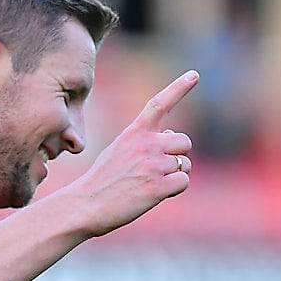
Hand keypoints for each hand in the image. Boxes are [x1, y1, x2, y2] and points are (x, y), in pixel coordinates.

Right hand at [71, 70, 198, 236]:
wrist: (86, 205)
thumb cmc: (103, 180)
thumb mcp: (118, 150)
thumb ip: (144, 140)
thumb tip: (171, 137)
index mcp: (134, 133)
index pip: (159, 104)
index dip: (179, 88)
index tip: (194, 75)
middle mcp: (146, 144)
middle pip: (184, 142)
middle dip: (178, 156)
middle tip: (159, 169)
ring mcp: (152, 165)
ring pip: (186, 164)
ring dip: (175, 175)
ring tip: (151, 183)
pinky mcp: (157, 187)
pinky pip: (184, 182)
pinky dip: (174, 189)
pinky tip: (155, 194)